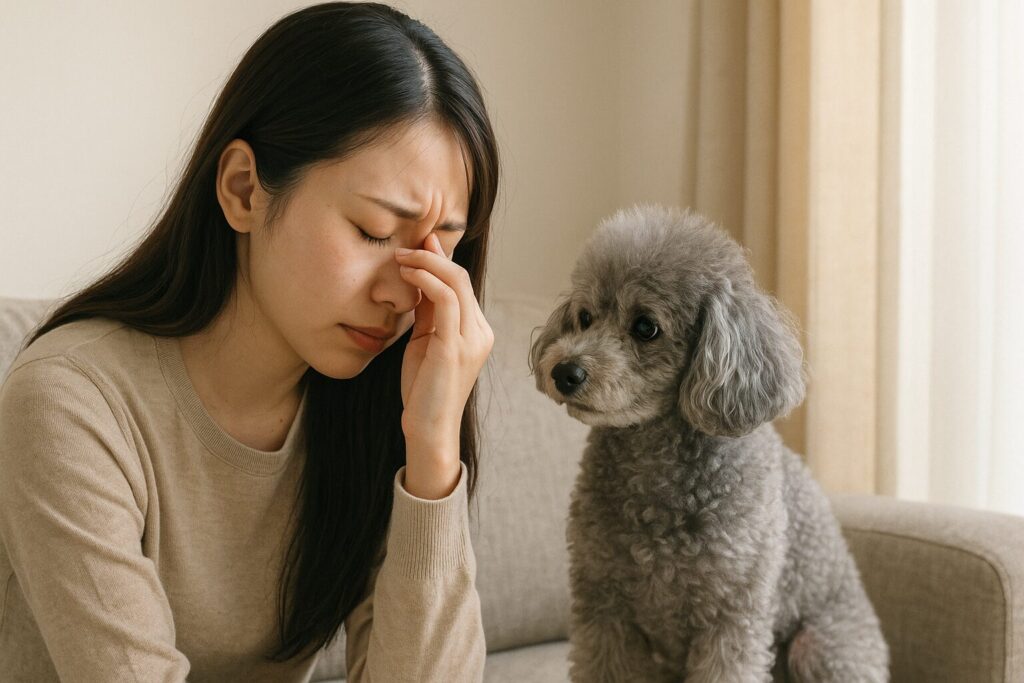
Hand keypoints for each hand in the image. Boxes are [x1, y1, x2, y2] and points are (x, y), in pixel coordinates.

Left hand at [394, 233, 493, 487]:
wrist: (428, 428)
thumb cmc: (423, 389)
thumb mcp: (425, 342)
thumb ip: (428, 313)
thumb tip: (420, 278)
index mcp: (477, 331)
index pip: (462, 284)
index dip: (440, 259)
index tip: (418, 242)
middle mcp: (481, 332)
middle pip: (462, 277)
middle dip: (432, 255)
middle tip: (404, 247)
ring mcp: (472, 340)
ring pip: (457, 283)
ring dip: (426, 264)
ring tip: (400, 257)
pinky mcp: (455, 347)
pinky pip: (447, 301)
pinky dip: (426, 281)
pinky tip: (407, 275)